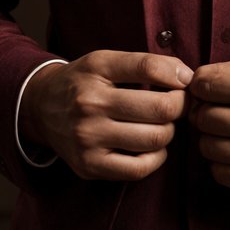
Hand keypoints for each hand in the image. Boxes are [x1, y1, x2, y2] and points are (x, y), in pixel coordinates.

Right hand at [20, 50, 192, 180]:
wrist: (41, 108)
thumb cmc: (83, 82)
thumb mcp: (106, 60)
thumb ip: (147, 64)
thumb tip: (188, 77)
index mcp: (96, 70)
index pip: (149, 68)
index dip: (178, 75)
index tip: (185, 82)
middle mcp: (90, 104)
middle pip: (161, 108)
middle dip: (180, 106)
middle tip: (177, 105)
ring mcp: (88, 138)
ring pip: (155, 139)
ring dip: (168, 131)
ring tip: (160, 124)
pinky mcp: (89, 166)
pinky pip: (139, 168)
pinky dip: (156, 157)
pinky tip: (151, 146)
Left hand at [188, 54, 229, 195]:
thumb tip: (197, 80)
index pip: (202, 85)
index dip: (202, 85)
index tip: (212, 89)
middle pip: (201, 117)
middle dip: (207, 110)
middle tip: (224, 110)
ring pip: (206, 147)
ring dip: (214, 137)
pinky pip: (220, 174)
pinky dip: (222, 162)